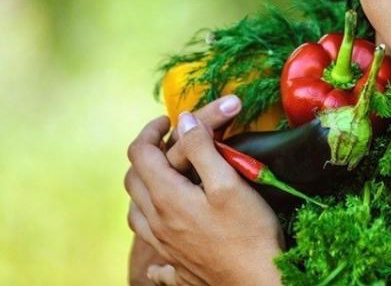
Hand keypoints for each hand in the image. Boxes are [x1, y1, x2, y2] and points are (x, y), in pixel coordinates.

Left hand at [125, 95, 284, 284]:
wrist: (258, 283)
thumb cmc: (248, 232)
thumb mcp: (228, 182)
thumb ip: (202, 149)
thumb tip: (183, 121)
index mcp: (167, 198)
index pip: (140, 154)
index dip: (150, 131)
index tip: (168, 120)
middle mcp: (157, 223)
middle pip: (133, 180)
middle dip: (146, 154)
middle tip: (168, 142)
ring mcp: (164, 246)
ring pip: (136, 212)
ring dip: (144, 188)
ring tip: (163, 177)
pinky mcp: (176, 266)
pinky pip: (152, 248)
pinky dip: (154, 232)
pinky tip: (166, 231)